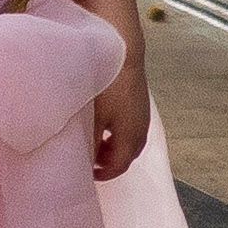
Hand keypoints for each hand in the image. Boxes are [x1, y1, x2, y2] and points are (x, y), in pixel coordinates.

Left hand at [86, 39, 152, 181]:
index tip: (86, 173)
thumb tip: (85, 161)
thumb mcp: (93, 118)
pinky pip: (132, 127)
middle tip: (90, 161)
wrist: (124, 53)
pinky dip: (119, 134)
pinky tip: (106, 123)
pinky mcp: (141, 102)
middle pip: (128, 155)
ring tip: (96, 142)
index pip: (119, 165)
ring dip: (115, 147)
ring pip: (131, 141)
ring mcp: (143, 114)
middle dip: (110, 162)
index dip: (103, 174)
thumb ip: (90, 143)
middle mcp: (141, 129)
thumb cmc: (107, 86)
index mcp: (131, 137)